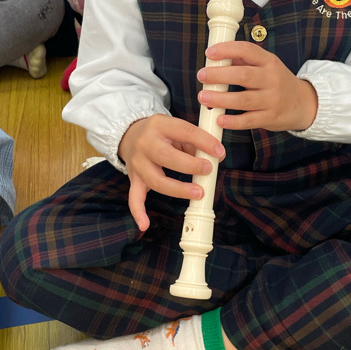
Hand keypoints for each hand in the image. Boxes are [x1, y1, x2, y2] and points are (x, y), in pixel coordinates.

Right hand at [118, 114, 225, 231]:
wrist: (130, 135)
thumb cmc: (161, 133)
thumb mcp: (176, 128)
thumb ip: (195, 141)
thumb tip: (217, 155)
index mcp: (159, 125)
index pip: (184, 131)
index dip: (204, 142)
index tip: (219, 152)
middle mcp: (145, 143)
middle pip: (166, 156)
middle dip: (190, 165)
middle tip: (208, 170)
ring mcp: (138, 163)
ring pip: (155, 180)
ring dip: (177, 189)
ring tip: (198, 193)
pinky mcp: (134, 178)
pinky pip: (134, 197)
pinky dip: (138, 212)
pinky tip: (144, 224)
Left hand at [197, 42, 317, 132]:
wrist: (303, 104)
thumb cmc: (277, 82)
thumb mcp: (266, 67)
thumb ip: (243, 62)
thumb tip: (215, 59)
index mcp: (269, 62)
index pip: (247, 50)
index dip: (227, 50)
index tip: (209, 53)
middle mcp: (272, 79)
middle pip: (243, 75)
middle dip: (219, 75)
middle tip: (202, 76)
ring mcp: (272, 99)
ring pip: (244, 99)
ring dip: (221, 99)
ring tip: (204, 97)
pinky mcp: (271, 117)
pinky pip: (249, 120)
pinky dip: (233, 121)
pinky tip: (220, 119)